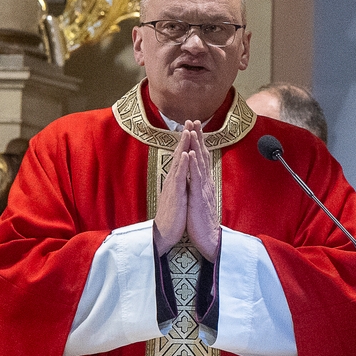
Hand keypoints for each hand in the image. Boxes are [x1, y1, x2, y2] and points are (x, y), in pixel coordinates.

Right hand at [153, 127, 190, 254]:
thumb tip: (184, 174)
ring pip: (179, 162)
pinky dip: (183, 164)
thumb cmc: (173, 217)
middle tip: (189, 121)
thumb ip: (181, 184)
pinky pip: (180, 177)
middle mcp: (173, 180)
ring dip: (183, 146)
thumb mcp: (179, 197)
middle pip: (179, 155)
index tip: (191, 128)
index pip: (181, 158)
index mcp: (176, 181)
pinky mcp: (175, 195)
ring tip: (187, 131)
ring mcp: (173, 186)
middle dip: (185, 138)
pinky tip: (185, 154)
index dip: (186, 143)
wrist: (164, 235)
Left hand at [184, 121, 220, 261]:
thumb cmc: (202, 221)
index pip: (202, 158)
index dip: (199, 142)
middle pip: (203, 155)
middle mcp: (205, 182)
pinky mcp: (199, 197)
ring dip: (196, 145)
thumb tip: (196, 176)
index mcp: (204, 183)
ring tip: (193, 130)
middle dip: (199, 137)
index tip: (196, 127)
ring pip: (200, 162)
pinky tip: (192, 152)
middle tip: (195, 120)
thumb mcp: (200, 199)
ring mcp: (203, 188)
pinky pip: (196, 177)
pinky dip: (194, 164)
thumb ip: (199, 186)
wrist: (209, 239)